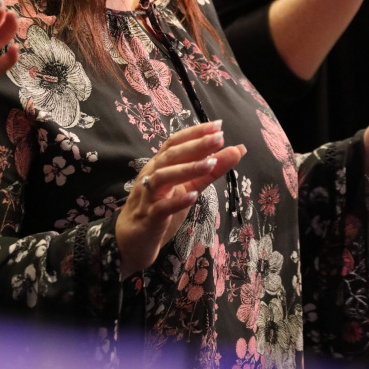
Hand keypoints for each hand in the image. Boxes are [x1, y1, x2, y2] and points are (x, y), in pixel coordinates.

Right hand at [116, 120, 245, 278]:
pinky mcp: (149, 218)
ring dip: (187, 169)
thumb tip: (237, 150)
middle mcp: (151, 176)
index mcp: (159, 165)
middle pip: (171, 155)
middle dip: (195, 145)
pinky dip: (177, 201)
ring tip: (210, 164)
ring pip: (164, 177)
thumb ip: (210, 171)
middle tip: (219, 138)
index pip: (175, 143)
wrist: (131, 242)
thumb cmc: (160, 209)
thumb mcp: (189, 188)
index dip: (195, 133)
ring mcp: (148, 196)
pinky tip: (193, 196)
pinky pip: (161, 207)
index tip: (218, 126)